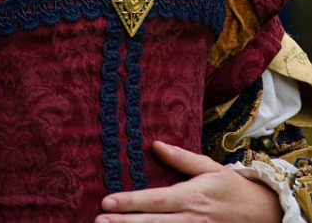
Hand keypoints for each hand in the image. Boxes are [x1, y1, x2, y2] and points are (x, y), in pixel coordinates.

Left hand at [95, 141, 282, 221]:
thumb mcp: (209, 166)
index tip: (107, 202)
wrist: (262, 213)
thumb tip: (154, 144)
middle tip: (98, 222)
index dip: (130, 202)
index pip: (155, 200)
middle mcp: (190, 219)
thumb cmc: (231, 187)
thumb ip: (180, 158)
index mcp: (190, 196)